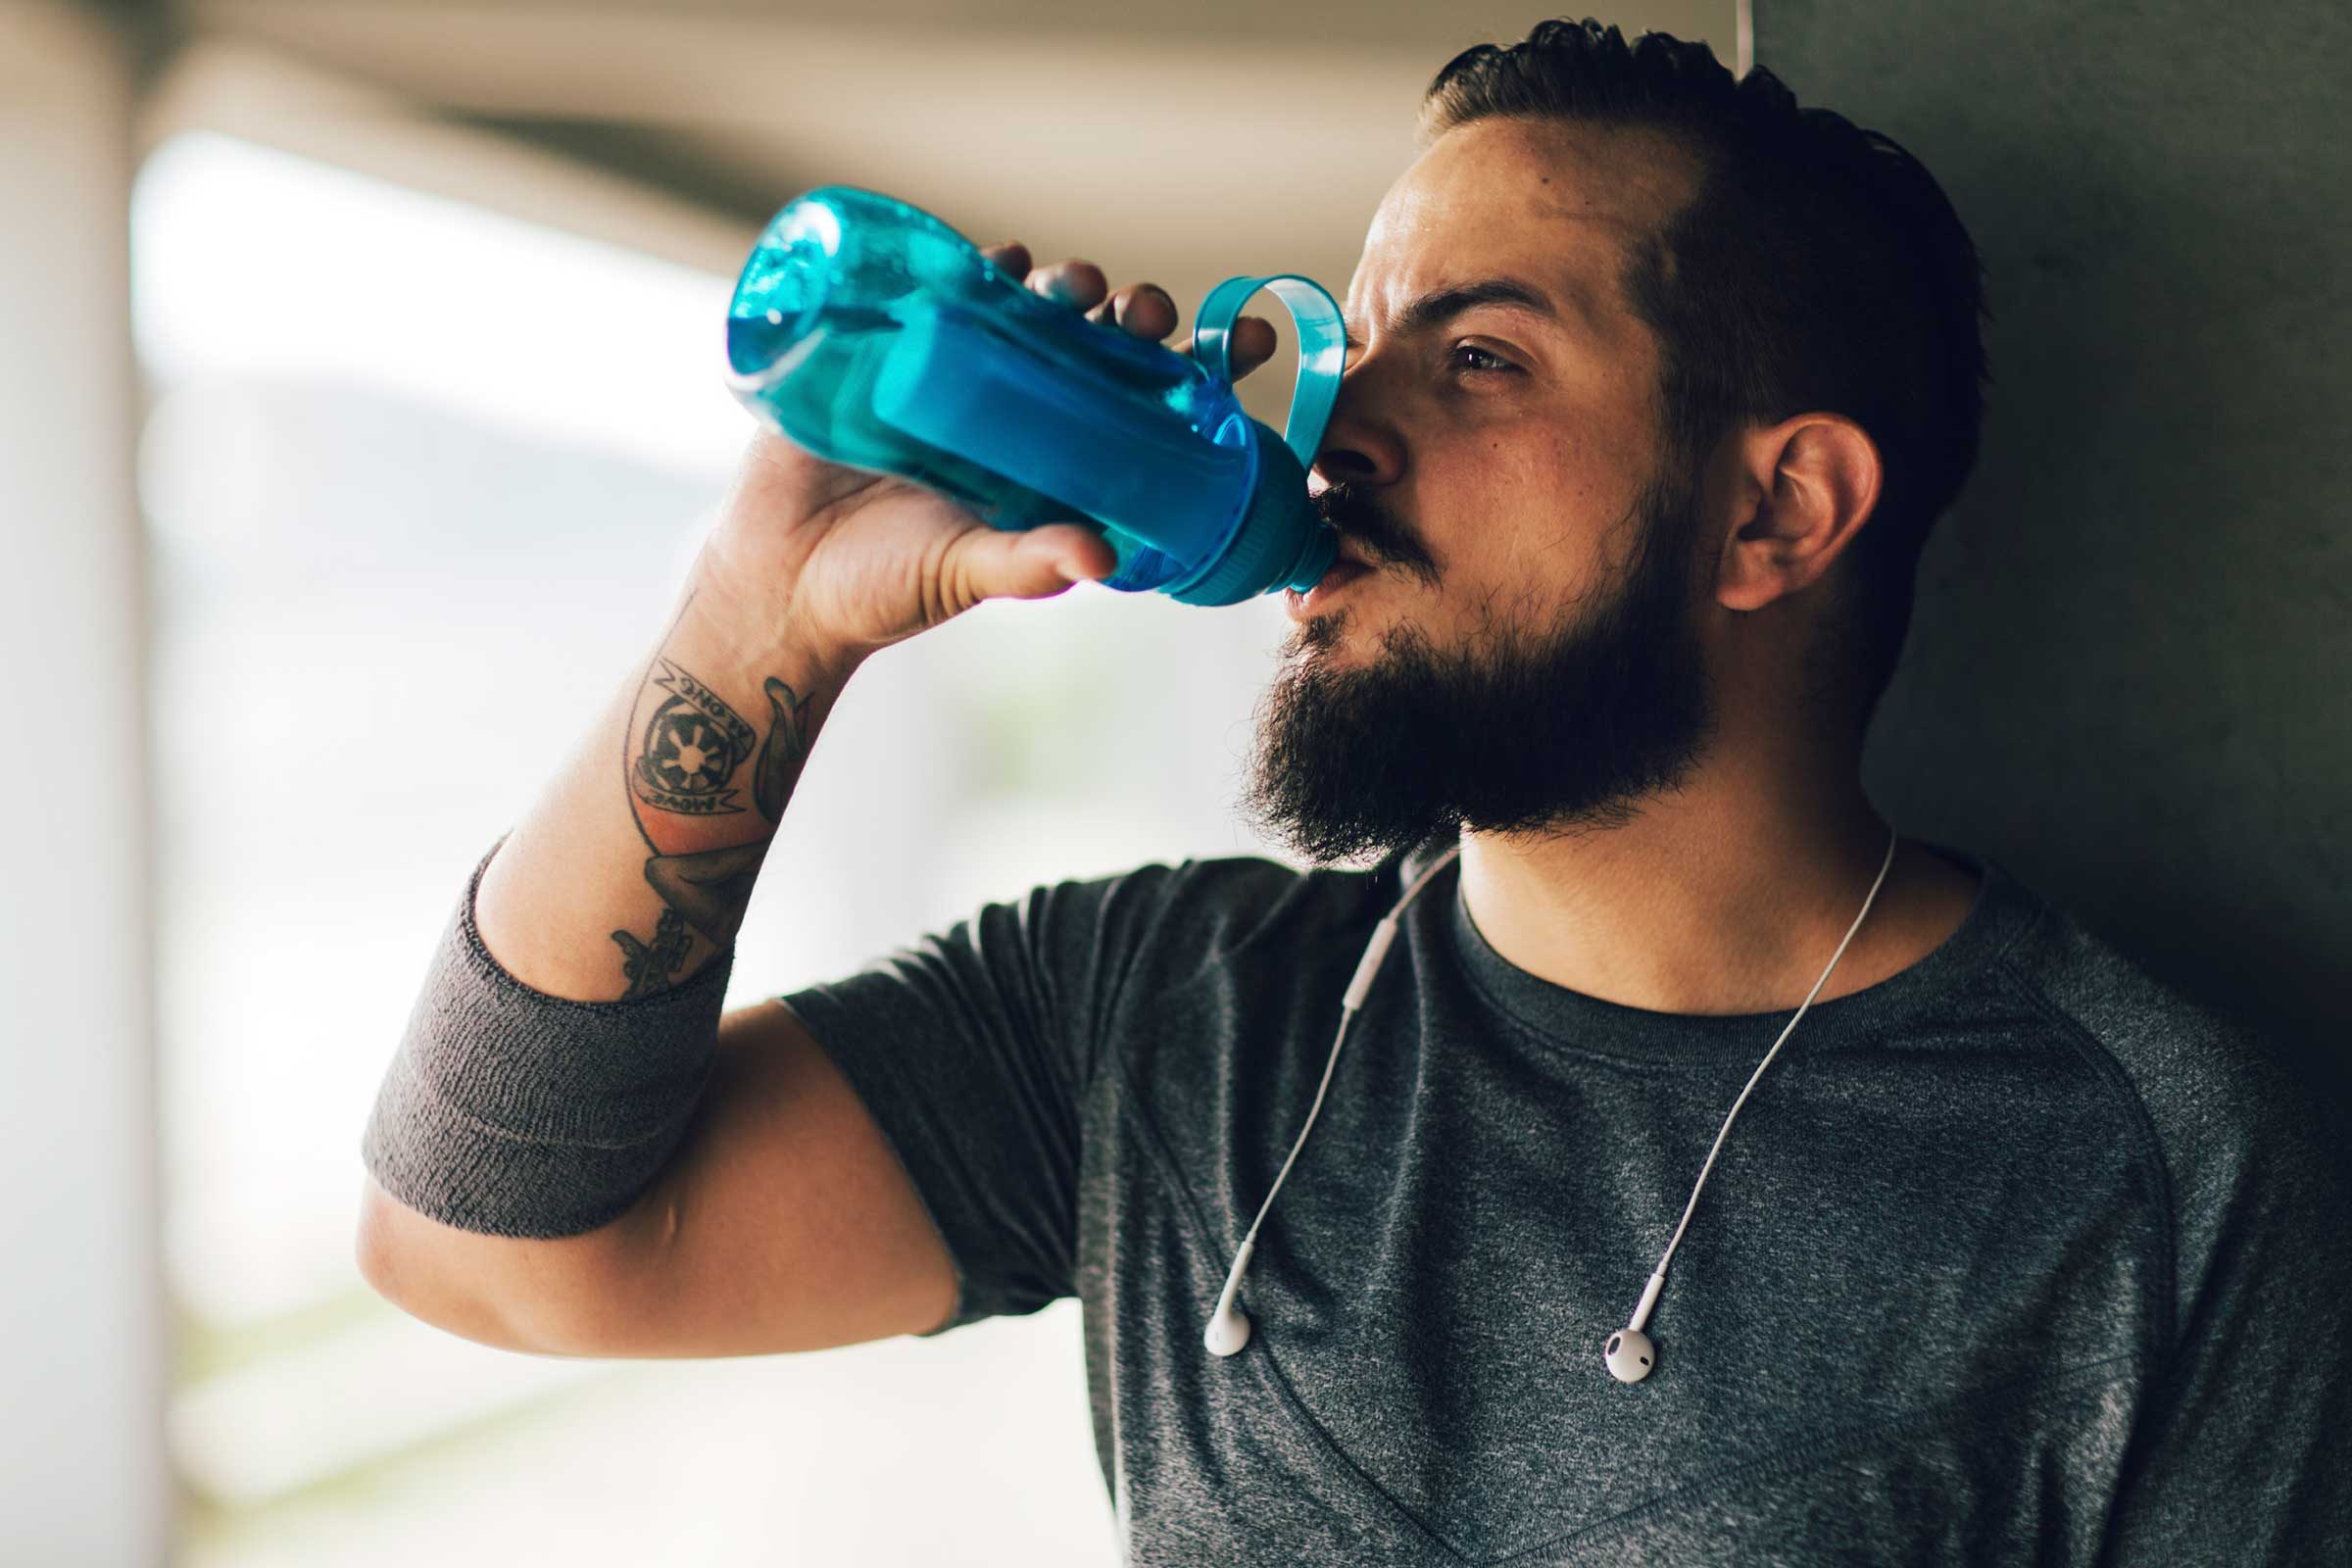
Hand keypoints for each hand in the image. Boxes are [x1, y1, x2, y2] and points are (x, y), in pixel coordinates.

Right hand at [695, 243, 1282, 667]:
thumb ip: (1030, 564)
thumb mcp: (967, 575)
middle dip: (1132, 318)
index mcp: (1055, 468)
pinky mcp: (893, 358)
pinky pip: (945, 296)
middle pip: (1098, 347)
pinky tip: (998, 258)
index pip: (1148, 410)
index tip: (1253, 339)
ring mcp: (958, 383)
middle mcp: (1018, 419)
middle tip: (1142, 311)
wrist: (776, 582)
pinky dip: (976, 270)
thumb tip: (1098, 558)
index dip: (1205, 371)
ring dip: (1062, 287)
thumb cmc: (884, 591)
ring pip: (1031, 313)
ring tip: (1074, 285)